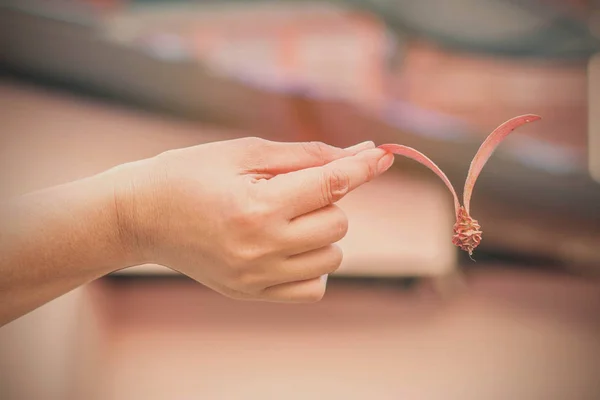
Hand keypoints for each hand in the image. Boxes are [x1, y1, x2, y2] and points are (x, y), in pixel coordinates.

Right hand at [114, 137, 393, 301]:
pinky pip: (313, 288)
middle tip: (292, 188)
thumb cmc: (189, 174)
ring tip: (283, 216)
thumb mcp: (244, 152)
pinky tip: (289, 245)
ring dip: (321, 231)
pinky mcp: (251, 293)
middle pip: (337, 223)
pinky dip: (313, 264)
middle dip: (326, 199)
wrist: (141, 216)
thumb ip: (306, 155)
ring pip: (331, 256)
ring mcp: (256, 278)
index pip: (330, 184)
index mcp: (257, 207)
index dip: (360, 166)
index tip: (383, 155)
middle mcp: (261, 248)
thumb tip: (359, 152)